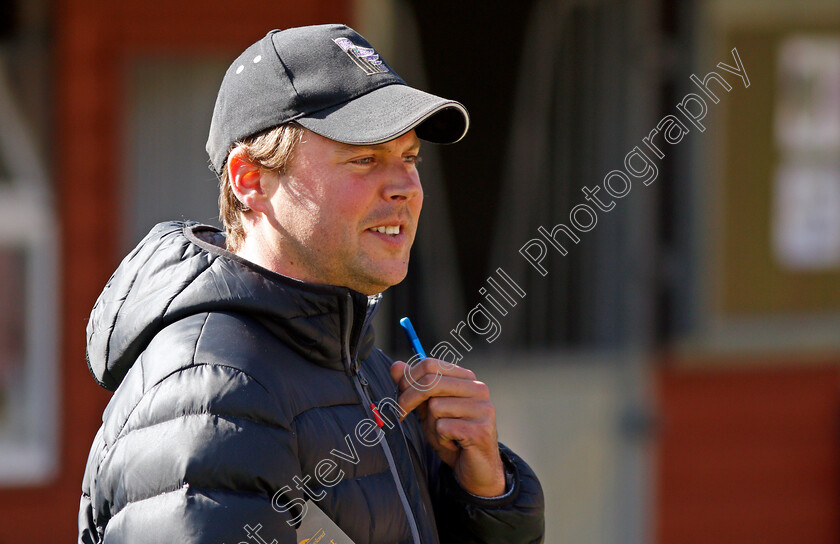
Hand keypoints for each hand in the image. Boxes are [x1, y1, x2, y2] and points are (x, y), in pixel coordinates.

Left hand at [390, 359, 505, 496]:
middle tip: (401, 414)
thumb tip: (396, 366)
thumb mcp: (429, 410)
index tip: (399, 397)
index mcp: (466, 378)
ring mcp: (482, 408)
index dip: (408, 379)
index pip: (430, 364)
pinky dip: (440, 438)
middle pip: (431, 382)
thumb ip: (415, 388)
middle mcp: (478, 388)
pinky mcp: (480, 429)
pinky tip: (453, 444)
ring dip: (431, 425)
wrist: (475, 468)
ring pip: (436, 406)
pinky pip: (443, 427)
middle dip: (408, 399)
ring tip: (444, 435)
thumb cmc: (452, 436)